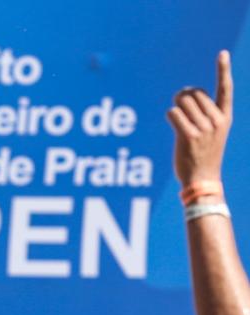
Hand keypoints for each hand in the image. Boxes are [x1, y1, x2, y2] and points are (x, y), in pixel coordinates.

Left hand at [167, 50, 232, 185]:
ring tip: (178, 117)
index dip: (223, 70)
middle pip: (193, 93)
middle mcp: (217, 120)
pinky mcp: (189, 135)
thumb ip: (203, 114)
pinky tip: (174, 125)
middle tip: (180, 106)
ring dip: (175, 106)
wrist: (202, 180)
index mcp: (225, 117)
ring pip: (182, 102)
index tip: (222, 53)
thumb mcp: (212, 133)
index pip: (225, 89)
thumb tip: (184, 94)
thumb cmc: (204, 155)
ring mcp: (204, 128)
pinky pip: (173, 113)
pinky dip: (169, 116)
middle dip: (182, 96)